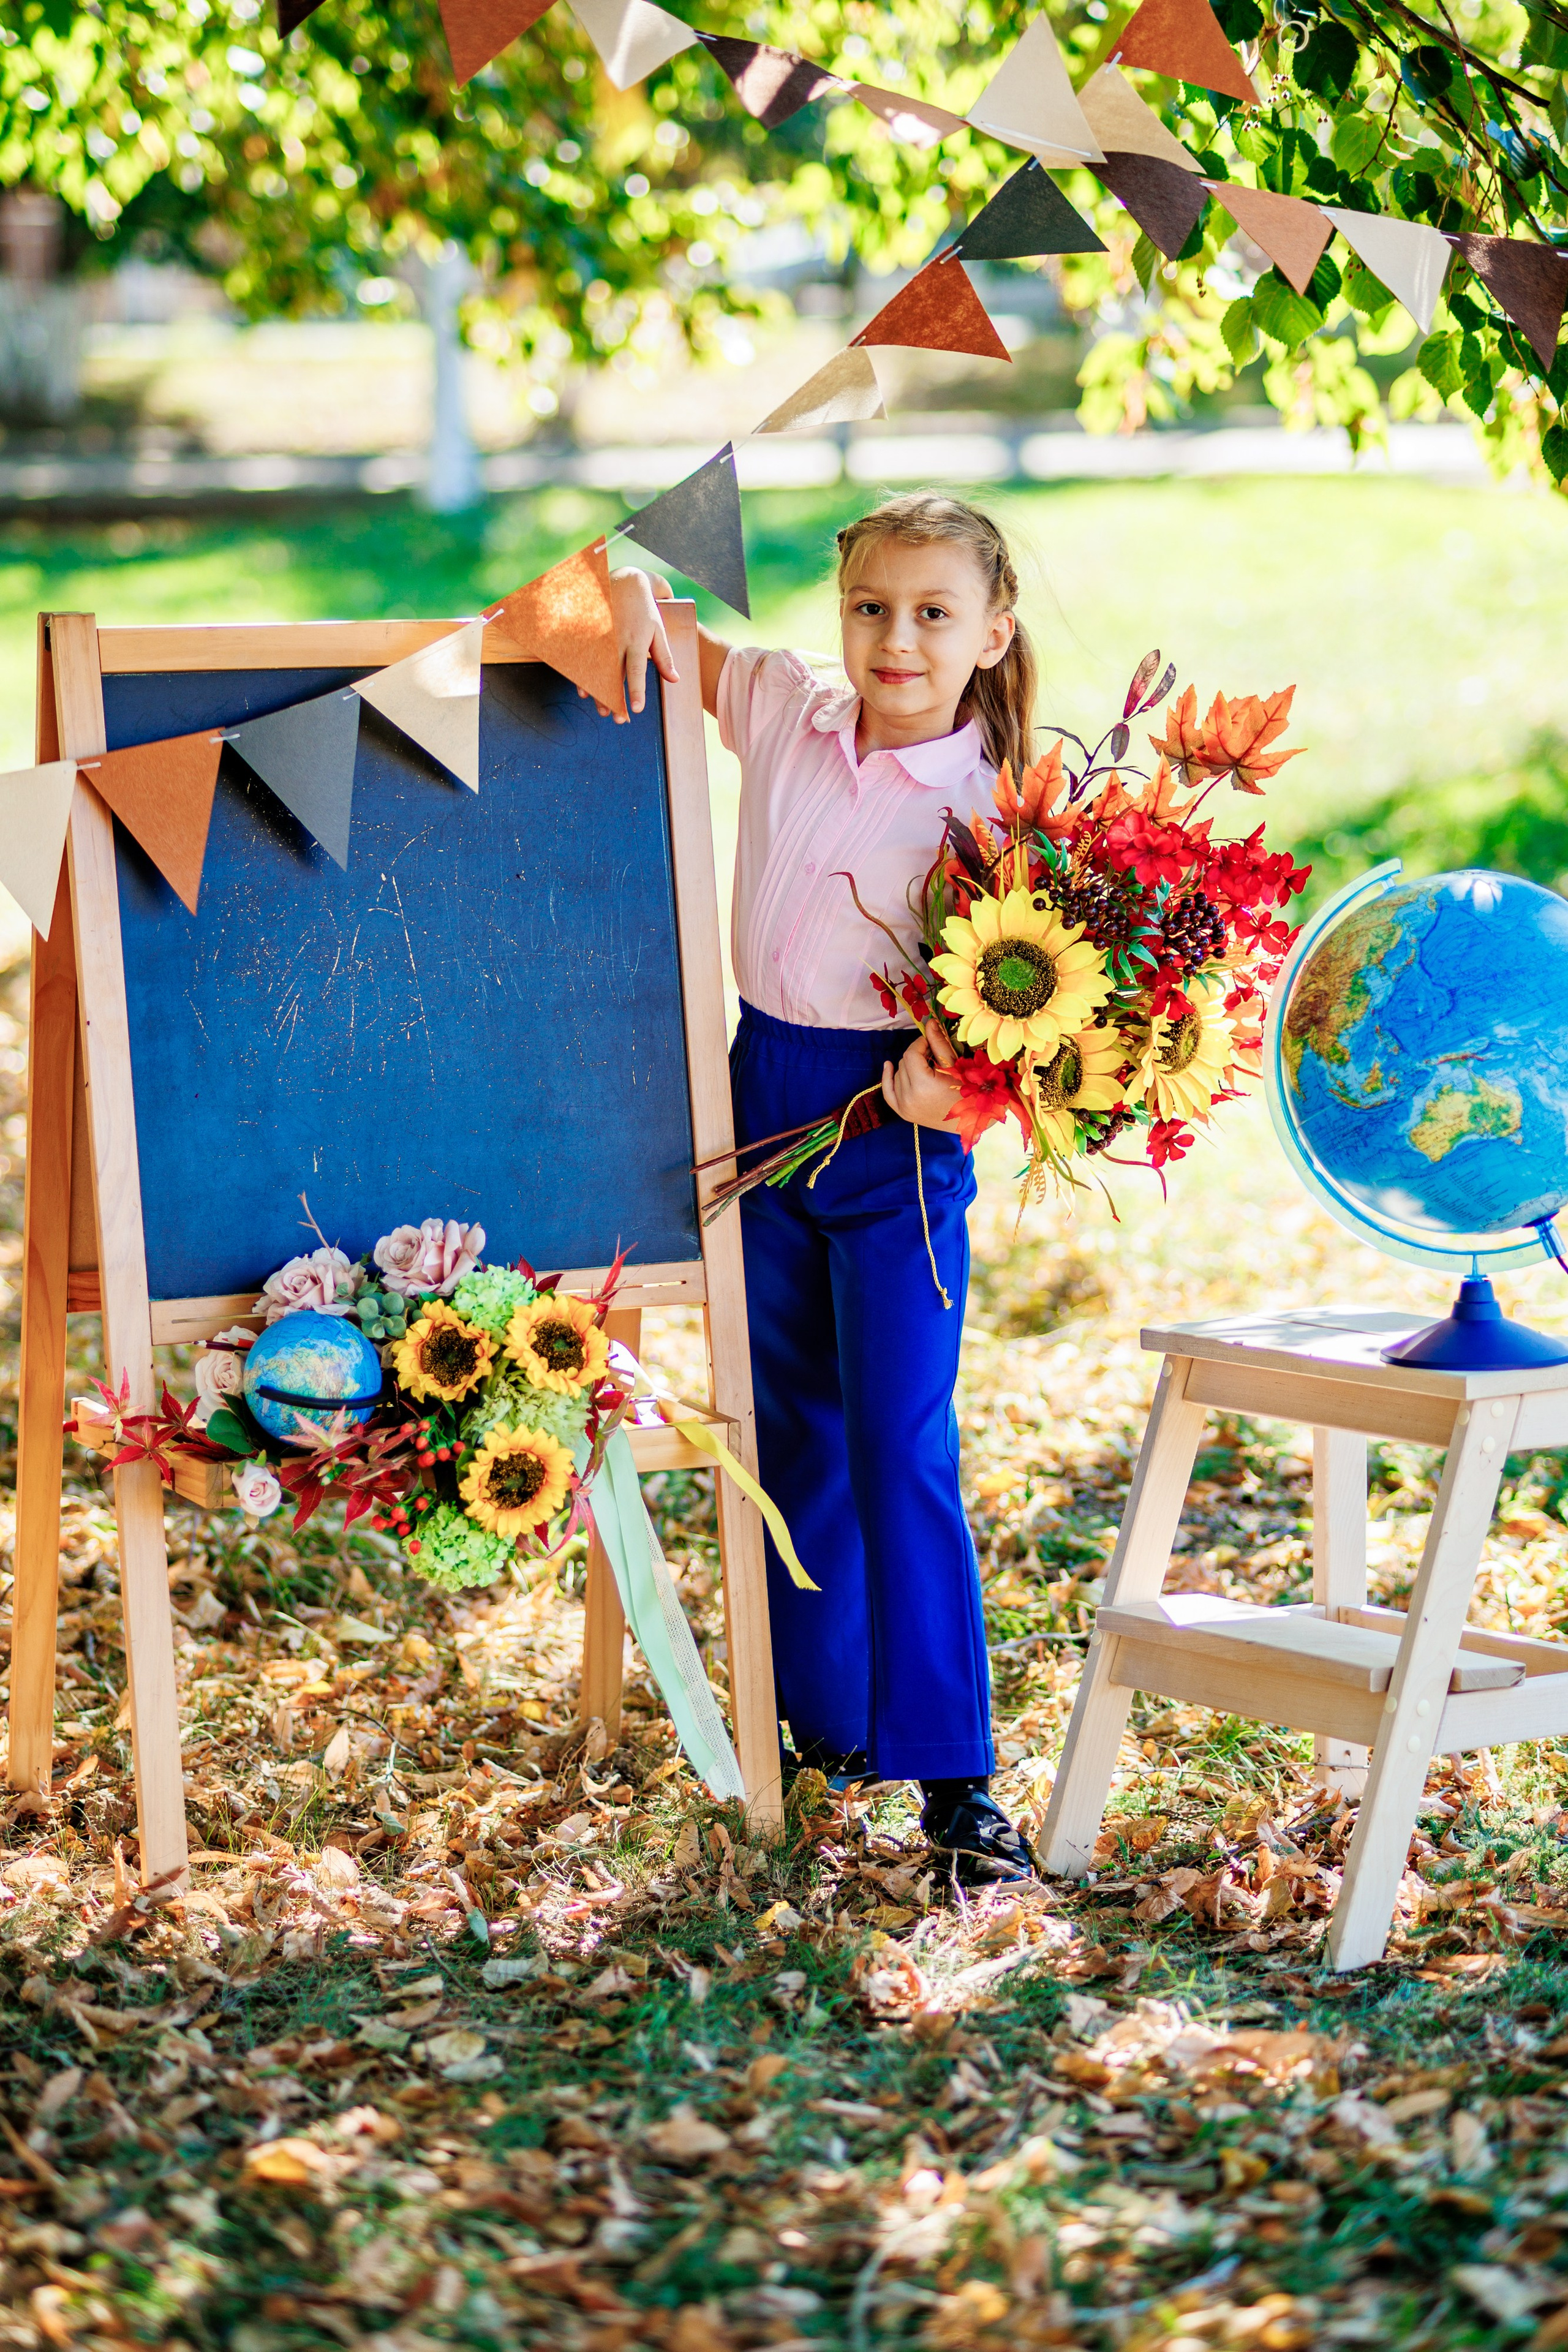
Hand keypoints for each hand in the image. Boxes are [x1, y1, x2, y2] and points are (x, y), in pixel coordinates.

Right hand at [584, 567, 680, 720]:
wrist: (623, 582)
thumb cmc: (644, 610)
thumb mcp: (658, 630)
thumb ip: (664, 656)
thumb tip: (675, 680)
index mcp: (636, 640)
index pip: (636, 670)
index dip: (635, 690)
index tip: (635, 709)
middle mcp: (617, 641)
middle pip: (614, 676)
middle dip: (615, 699)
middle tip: (618, 719)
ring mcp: (600, 638)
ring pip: (597, 671)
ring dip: (599, 693)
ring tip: (602, 710)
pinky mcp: (590, 635)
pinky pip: (584, 659)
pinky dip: (583, 676)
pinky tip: (584, 691)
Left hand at [881, 1020, 961, 1132]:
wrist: (969, 1120)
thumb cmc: (968, 1092)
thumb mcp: (954, 1066)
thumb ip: (939, 1044)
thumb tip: (929, 1022)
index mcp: (923, 1086)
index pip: (911, 1054)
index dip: (920, 1043)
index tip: (931, 1041)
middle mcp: (910, 1098)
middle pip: (904, 1063)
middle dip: (917, 1055)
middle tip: (933, 1056)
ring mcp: (904, 1107)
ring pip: (897, 1074)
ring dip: (909, 1068)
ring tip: (927, 1070)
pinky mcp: (903, 1113)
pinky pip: (888, 1092)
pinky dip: (888, 1078)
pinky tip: (888, 1065)